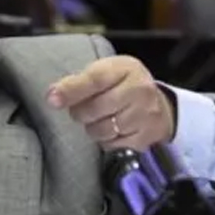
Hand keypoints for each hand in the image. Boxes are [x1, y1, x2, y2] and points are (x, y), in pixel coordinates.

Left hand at [47, 55, 174, 150]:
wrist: (161, 107)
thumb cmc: (124, 86)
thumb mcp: (106, 73)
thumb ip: (79, 82)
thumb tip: (53, 96)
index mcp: (126, 69)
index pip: (95, 79)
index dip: (71, 90)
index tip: (52, 99)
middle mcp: (140, 90)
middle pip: (95, 109)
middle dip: (80, 112)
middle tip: (82, 110)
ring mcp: (145, 115)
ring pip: (102, 130)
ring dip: (92, 128)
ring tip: (98, 119)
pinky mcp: (145, 137)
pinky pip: (112, 145)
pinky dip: (106, 140)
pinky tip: (112, 130)